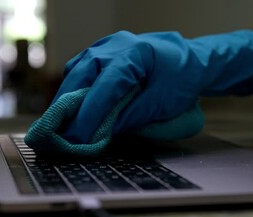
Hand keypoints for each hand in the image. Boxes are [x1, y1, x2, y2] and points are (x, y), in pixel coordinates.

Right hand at [25, 30, 252, 154]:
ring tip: (61, 120)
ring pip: (78, 69)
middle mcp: (116, 45)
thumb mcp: (161, 104)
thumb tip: (99, 132)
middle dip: (68, 104)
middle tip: (59, 131)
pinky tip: (72, 103)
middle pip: (82, 73)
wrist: (193, 62)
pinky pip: (83, 67)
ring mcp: (108, 45)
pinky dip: (75, 86)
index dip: (89, 113)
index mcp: (136, 54)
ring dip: (67, 95)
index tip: (78, 136)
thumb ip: (129, 117)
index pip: (105, 86)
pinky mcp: (105, 52)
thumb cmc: (182, 82)